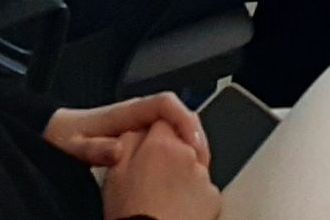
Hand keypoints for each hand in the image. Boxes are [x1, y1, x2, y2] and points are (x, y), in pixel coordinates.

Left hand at [45, 94, 207, 168]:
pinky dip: (181, 149)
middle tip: (202, 160)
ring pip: (177, 125)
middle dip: (194, 134)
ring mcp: (142, 123)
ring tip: (197, 164)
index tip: (193, 143)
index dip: (184, 119)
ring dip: (190, 141)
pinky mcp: (142, 136)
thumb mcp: (76, 145)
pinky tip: (182, 167)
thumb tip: (118, 151)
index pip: (166, 103)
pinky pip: (170, 136)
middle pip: (179, 113)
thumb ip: (96, 148)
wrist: (55, 136)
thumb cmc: (66, 138)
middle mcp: (138, 114)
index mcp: (128, 112)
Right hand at [100, 120, 221, 219]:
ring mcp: (204, 176)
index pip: (163, 119)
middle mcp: (188, 154)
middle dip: (170, 151)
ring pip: (194, 164)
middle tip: (152, 175)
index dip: (154, 132)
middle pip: (182, 140)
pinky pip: (204, 187)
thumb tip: (138, 127)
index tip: (147, 146)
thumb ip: (128, 140)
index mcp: (162, 144)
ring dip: (182, 172)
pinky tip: (176, 205)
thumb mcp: (115, 172)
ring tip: (162, 195)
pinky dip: (193, 193)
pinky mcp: (213, 197)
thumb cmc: (130, 213)